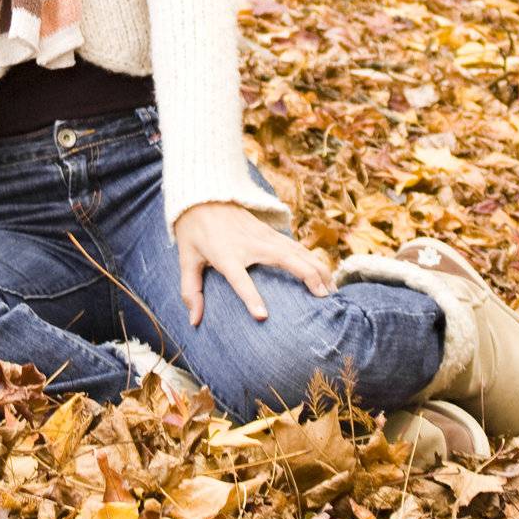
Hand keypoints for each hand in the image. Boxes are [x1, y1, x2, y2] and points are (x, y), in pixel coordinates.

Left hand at [173, 202, 333, 326]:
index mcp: (226, 255)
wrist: (204, 196)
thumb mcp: (186, 259)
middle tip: (323, 299)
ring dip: (318, 269)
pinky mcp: (271, 232)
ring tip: (332, 291)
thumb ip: (190, 291)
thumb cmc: (194, 231)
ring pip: (298, 252)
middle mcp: (250, 244)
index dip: (250, 297)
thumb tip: (194, 322)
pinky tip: (325, 273)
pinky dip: (314, 260)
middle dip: (308, 277)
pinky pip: (297, 247)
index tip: (262, 316)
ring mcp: (264, 236)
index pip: (239, 279)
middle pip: (286, 260)